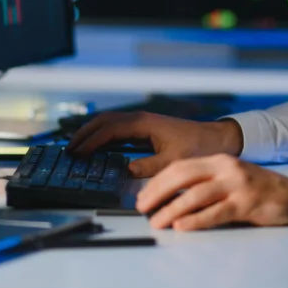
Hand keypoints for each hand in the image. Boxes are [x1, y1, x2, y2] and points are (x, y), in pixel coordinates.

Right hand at [65, 112, 243, 177]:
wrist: (217, 138)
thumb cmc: (199, 148)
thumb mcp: (173, 162)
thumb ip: (149, 167)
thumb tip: (126, 169)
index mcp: (144, 123)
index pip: (110, 129)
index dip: (91, 141)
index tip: (78, 152)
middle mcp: (141, 119)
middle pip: (104, 121)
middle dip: (85, 133)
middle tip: (69, 149)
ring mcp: (143, 121)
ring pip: (110, 122)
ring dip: (92, 132)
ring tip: (77, 146)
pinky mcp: (146, 127)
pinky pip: (119, 128)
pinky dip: (104, 134)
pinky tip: (97, 145)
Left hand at [136, 154, 287, 248]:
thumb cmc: (260, 191)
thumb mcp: (230, 180)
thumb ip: (205, 184)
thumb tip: (170, 199)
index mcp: (218, 160)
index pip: (179, 167)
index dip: (157, 182)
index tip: (142, 196)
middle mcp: (226, 167)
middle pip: (183, 175)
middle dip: (158, 191)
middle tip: (142, 207)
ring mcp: (237, 184)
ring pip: (196, 194)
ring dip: (172, 209)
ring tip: (157, 222)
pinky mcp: (247, 203)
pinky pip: (216, 212)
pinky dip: (197, 220)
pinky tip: (182, 226)